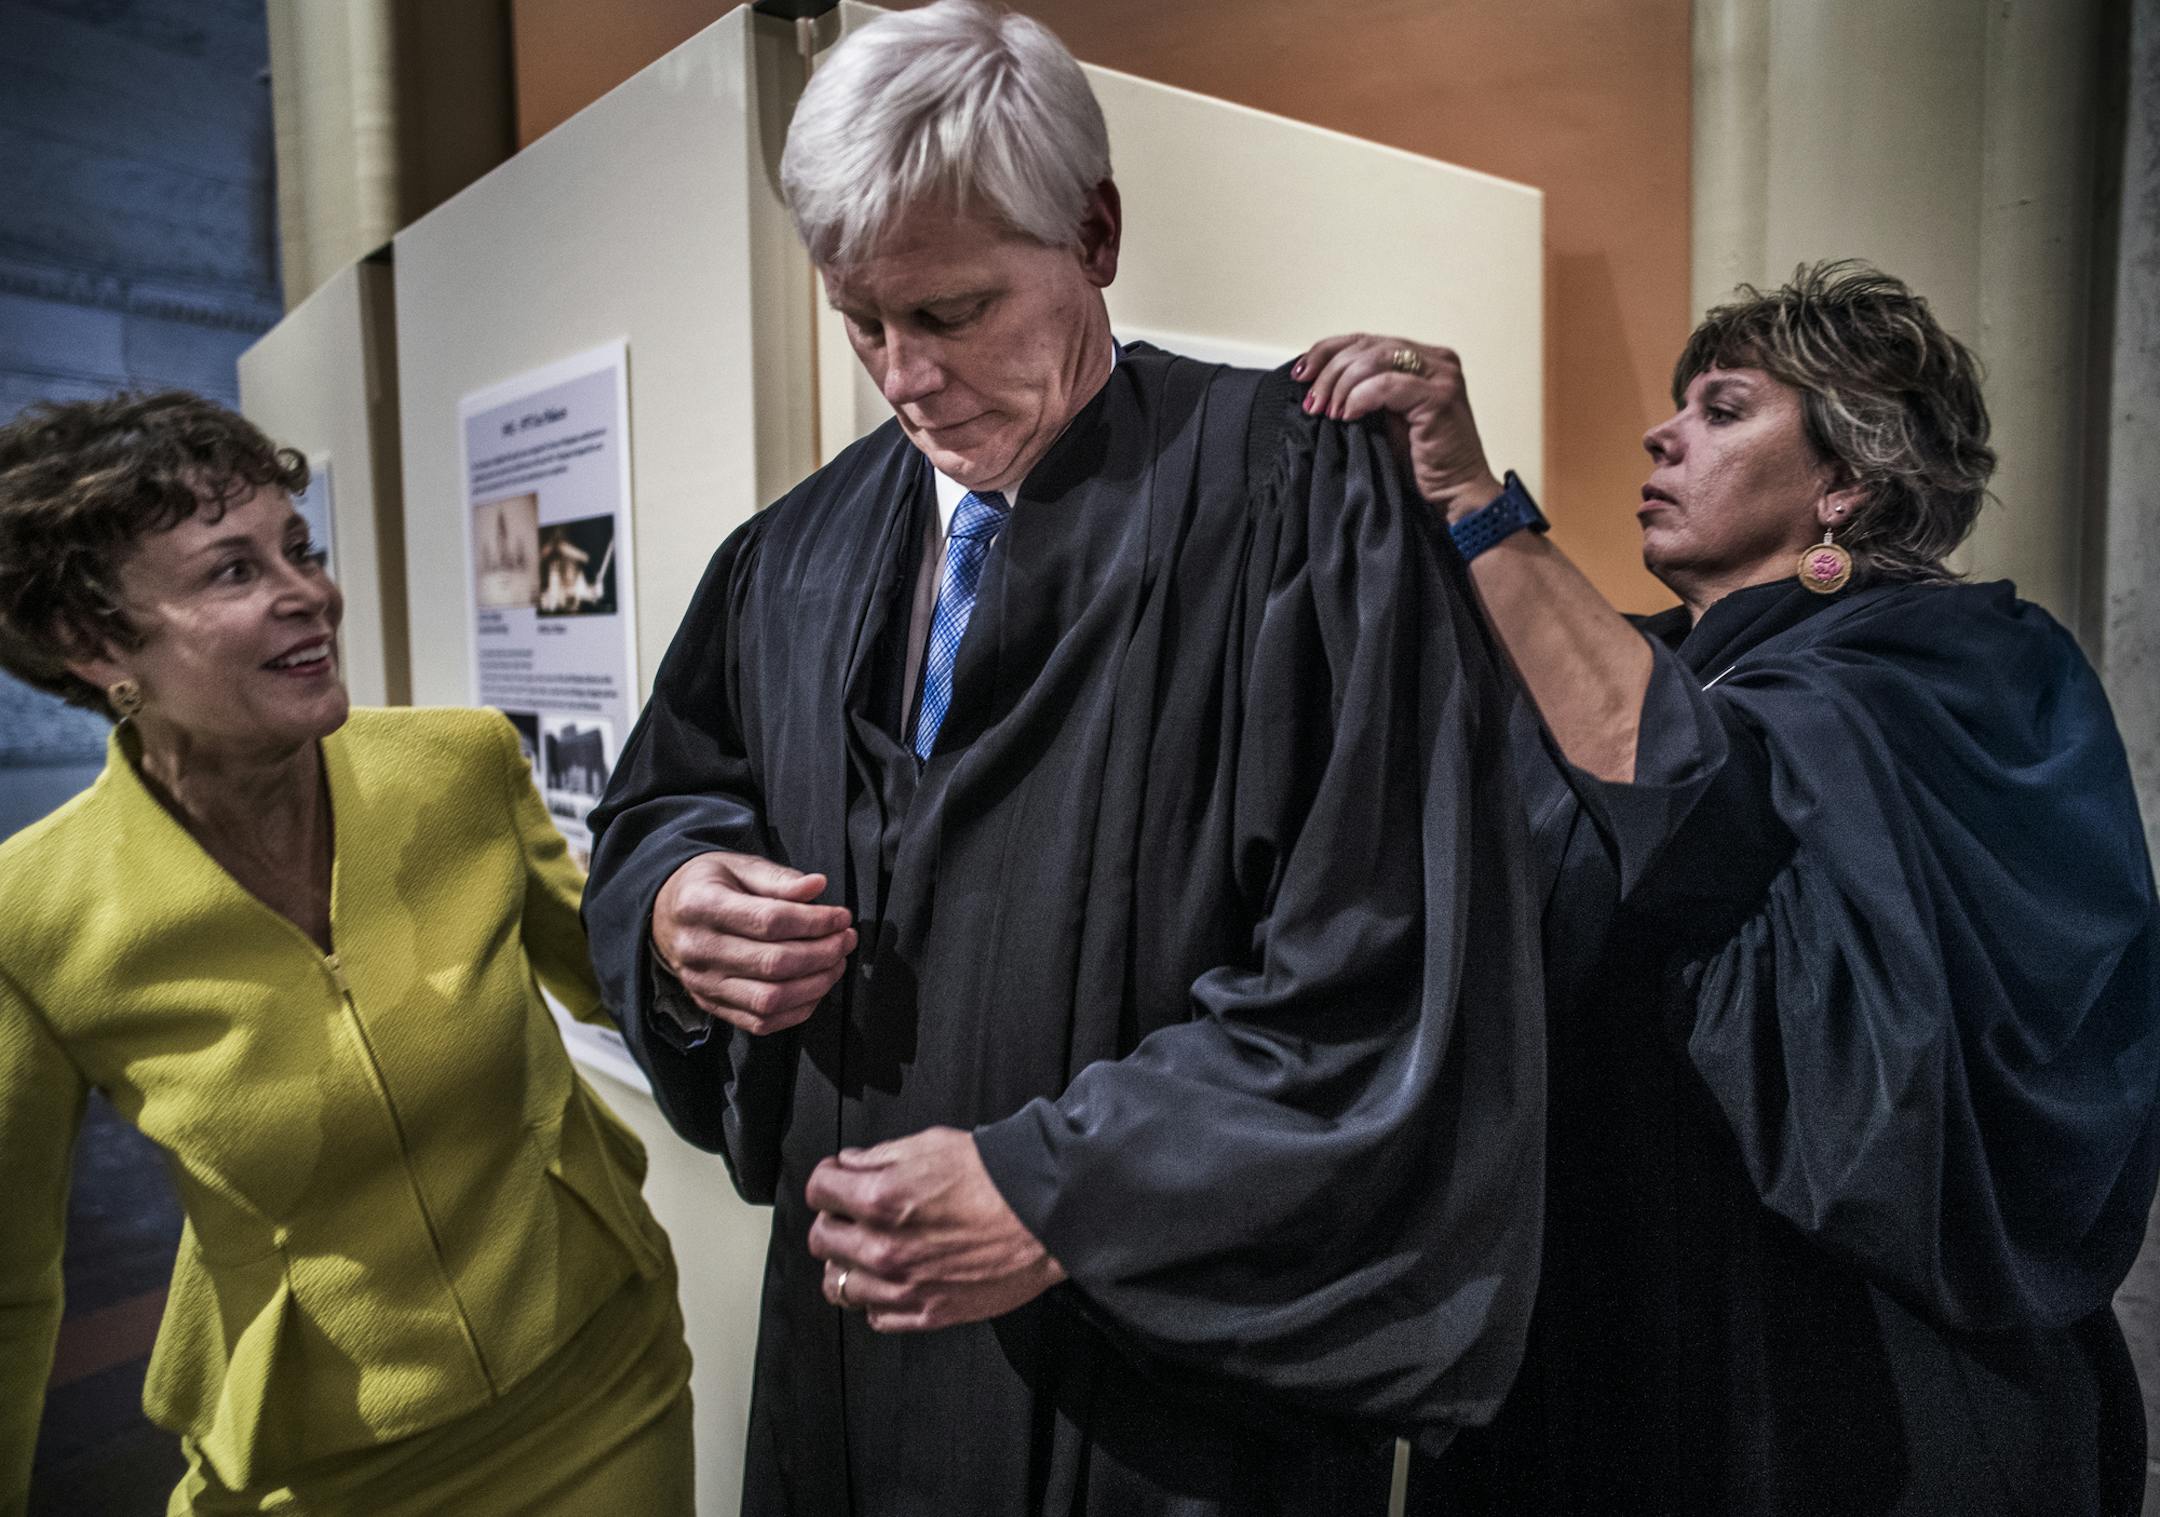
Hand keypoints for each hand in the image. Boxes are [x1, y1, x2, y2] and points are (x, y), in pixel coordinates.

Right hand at [651, 850, 855, 1034]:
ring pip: (769, 999)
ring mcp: (702, 984)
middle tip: (846, 939)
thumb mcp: (738, 866)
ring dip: (815, 985)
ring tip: (836, 963)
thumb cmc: (709, 885)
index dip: (815, 921)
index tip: (842, 917)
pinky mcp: (711, 1005)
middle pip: (773, 963)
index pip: (770, 921)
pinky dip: (796, 1011)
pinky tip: (816, 988)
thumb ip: (778, 878)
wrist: (664, 913)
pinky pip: (760, 1022)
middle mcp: (698, 950)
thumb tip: (818, 887)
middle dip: (823, 953)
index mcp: (700, 906)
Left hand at [806, 1127, 1066, 1332]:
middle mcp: (882, 1248)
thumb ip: (879, 1157)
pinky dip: (877, 1299)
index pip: (818, 1190)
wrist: (1046, 1215)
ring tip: (868, 1251)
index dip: (828, 1179)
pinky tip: (894, 1278)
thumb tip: (849, 1166)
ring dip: (848, 1265)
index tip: (838, 1180)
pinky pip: (875, 1317)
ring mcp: (902, 1287)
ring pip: (839, 1286)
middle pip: (821, 1240)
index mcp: (880, 1199)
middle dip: (833, 1220)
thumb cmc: (993, 1175)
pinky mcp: (926, 1314)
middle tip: (853, 1214)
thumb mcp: (930, 1145)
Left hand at [1294, 335, 1504, 522]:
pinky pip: (1388, 385)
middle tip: (1311, 401)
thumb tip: (1318, 381)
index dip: (1328, 351)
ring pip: (1375, 360)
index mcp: (1423, 358)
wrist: (1455, 494)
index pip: (1366, 340)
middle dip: (1330, 371)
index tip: (1301, 373)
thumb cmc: (1421, 463)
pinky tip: (1347, 416)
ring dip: (1341, 385)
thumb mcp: (1384, 418)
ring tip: (1327, 411)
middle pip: (1367, 345)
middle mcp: (1436, 359)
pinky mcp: (1440, 397)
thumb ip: (1363, 391)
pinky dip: (1360, 398)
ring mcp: (1442, 375)